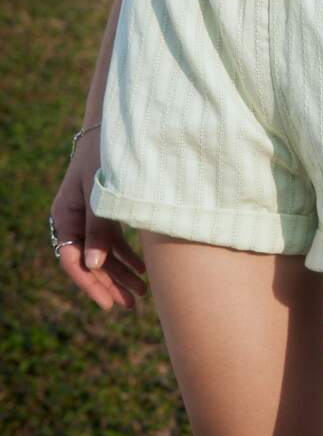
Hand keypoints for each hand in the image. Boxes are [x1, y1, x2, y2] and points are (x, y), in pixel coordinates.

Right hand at [50, 129, 147, 310]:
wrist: (117, 130)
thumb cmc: (106, 157)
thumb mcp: (101, 193)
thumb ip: (98, 228)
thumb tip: (95, 265)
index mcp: (65, 216)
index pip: (72, 260)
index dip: (91, 283)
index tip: (108, 302)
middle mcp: (74, 220)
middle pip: (90, 262)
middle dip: (109, 285)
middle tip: (130, 305)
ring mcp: (90, 217)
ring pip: (103, 255)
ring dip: (121, 274)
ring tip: (141, 295)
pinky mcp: (106, 212)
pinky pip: (113, 242)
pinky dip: (127, 256)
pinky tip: (144, 272)